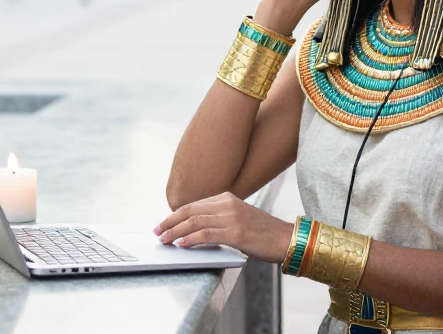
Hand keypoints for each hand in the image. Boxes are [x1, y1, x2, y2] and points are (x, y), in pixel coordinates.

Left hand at [154, 192, 293, 263]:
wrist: (286, 239)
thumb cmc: (262, 233)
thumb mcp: (239, 218)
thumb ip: (219, 219)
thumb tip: (194, 230)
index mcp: (227, 198)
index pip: (194, 205)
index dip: (175, 215)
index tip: (163, 224)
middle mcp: (228, 204)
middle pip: (190, 211)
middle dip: (170, 222)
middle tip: (157, 232)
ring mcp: (231, 217)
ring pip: (194, 222)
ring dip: (175, 232)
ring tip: (164, 240)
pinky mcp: (235, 232)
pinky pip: (206, 234)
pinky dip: (190, 240)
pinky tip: (181, 245)